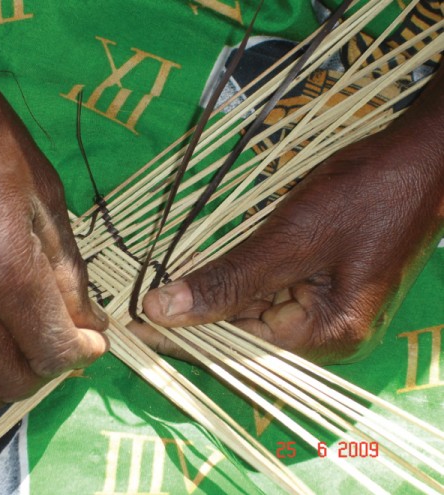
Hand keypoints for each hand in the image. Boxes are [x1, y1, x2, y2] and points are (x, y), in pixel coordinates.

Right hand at [0, 0, 107, 424]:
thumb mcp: (47, 195)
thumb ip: (68, 269)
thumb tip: (87, 321)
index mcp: (9, 269)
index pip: (55, 350)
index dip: (84, 352)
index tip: (90, 339)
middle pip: (12, 377)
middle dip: (46, 368)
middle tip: (53, 340)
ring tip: (4, 363)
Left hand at [141, 74, 443, 363]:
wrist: (418, 160)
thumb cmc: (363, 193)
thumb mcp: (289, 239)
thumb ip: (227, 280)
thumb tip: (162, 310)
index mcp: (325, 335)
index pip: (237, 349)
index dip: (183, 338)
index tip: (134, 327)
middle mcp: (324, 336)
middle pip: (243, 337)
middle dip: (194, 320)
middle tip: (137, 306)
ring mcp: (322, 313)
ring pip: (251, 316)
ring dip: (209, 302)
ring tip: (159, 292)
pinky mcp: (318, 289)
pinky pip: (265, 296)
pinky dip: (233, 286)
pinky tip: (200, 277)